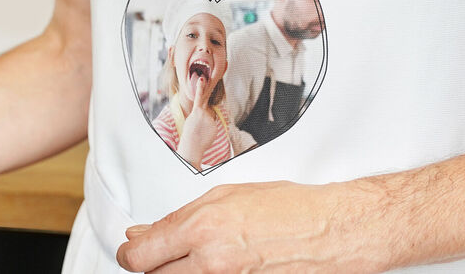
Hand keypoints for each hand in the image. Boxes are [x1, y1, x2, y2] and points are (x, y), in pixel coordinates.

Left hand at [116, 181, 395, 272]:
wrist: (333, 232)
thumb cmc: (290, 209)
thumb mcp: (227, 198)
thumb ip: (179, 219)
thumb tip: (145, 233)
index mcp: (202, 229)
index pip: (139, 255)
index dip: (131, 252)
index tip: (133, 248)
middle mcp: (210, 264)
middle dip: (154, 264)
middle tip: (166, 252)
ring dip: (178, 273)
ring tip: (198, 259)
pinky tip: (216, 267)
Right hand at [178, 78, 221, 168]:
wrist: (192, 145)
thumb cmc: (189, 134)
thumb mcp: (191, 121)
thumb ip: (199, 114)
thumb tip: (207, 114)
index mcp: (196, 111)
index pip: (199, 97)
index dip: (200, 87)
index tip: (202, 78)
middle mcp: (204, 113)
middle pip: (207, 103)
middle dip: (206, 93)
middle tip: (203, 79)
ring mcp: (210, 119)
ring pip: (210, 118)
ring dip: (206, 124)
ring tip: (201, 132)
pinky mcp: (215, 126)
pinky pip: (213, 126)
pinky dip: (210, 131)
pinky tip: (205, 135)